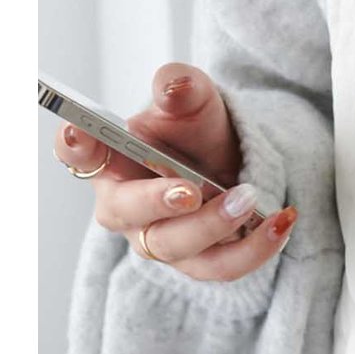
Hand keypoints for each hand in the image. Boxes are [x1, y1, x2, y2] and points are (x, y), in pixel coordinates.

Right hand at [53, 62, 297, 280]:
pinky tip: (280, 220)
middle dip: (157, 202)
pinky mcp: (197, 261)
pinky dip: (254, 247)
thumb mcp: (195, 99)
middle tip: (191, 190)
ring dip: (212, 225)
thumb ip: (181, 88)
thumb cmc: (197, 131)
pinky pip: (221, 266)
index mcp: (112, 159)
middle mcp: (125, 206)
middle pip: (125, 213)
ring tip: (249, 199)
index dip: (74, 145)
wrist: (235, 161)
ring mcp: (158, 238)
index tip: (78, 130)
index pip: (79, 153)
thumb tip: (173, 87)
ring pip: (174, 246)